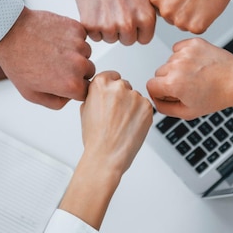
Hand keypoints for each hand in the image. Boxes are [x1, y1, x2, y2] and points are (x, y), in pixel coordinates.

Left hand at [0, 8, 94, 108]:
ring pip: (86, 53)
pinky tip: (55, 39)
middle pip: (89, 71)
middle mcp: (79, 65)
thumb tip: (69, 98)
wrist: (9, 33)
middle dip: (76, 70)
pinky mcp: (76, 28)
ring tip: (53, 50)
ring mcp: (79, 44)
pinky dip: (72, 38)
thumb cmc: (17, 62)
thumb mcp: (31, 94)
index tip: (63, 81)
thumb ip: (55, 102)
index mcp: (71, 84)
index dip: (74, 87)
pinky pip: (81, 36)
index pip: (86, 91)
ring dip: (75, 53)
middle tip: (56, 64)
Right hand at [58, 71, 152, 229]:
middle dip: (122, 97)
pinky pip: (145, 107)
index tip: (111, 97)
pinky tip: (131, 126)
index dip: (111, 88)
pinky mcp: (147, 107)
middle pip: (124, 86)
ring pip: (135, 97)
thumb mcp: (85, 109)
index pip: (111, 75)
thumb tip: (102, 92)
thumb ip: (95, 95)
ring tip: (122, 124)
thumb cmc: (95, 138)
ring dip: (132, 107)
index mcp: (100, 83)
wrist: (106, 156)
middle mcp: (118, 86)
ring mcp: (134, 96)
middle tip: (116, 115)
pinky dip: (141, 115)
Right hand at [72, 0, 155, 44]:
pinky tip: (96, 10)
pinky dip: (93, 27)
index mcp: (145, 17)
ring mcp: (108, 26)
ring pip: (109, 39)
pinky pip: (95, 36)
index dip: (137, 30)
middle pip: (127, 41)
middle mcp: (128, 24)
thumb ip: (146, 14)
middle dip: (122, 31)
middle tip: (116, 12)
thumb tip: (145, 27)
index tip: (132, 22)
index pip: (144, 39)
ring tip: (106, 9)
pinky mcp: (91, 25)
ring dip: (107, 29)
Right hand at [147, 38, 232, 118]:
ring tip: (196, 76)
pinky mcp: (193, 43)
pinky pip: (178, 48)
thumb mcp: (188, 112)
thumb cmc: (217, 96)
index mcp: (173, 83)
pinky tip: (196, 65)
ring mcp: (185, 52)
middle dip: (168, 80)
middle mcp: (177, 65)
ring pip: (169, 61)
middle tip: (187, 86)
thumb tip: (155, 100)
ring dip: (178, 68)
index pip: (151, 86)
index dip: (160, 93)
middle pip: (159, 72)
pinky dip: (184, 56)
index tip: (172, 94)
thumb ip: (165, 109)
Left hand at [150, 0, 232, 33]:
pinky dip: (202, 22)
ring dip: (191, 18)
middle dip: (180, 12)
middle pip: (171, 19)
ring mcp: (180, 21)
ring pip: (183, 25)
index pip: (160, 9)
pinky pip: (197, 29)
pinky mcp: (195, 27)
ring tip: (199, 2)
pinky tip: (205, 8)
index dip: (172, 4)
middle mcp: (166, 11)